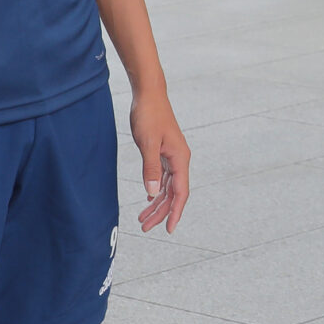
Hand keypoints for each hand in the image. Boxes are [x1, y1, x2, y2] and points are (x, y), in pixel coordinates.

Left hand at [130, 92, 190, 233]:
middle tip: (145, 227)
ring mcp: (172, 156)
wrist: (149, 94)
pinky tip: (149, 198)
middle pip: (174, 193)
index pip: (181, 193)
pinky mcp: (164, 152)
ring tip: (143, 218)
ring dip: (157, 203)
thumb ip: (150, 169)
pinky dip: (156, 190)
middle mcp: (180, 159)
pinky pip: (163, 177)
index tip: (168, 229)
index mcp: (180, 159)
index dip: (175, 212)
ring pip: (167, 187)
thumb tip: (153, 194)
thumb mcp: (147, 143)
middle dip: (161, 212)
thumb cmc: (149, 115)